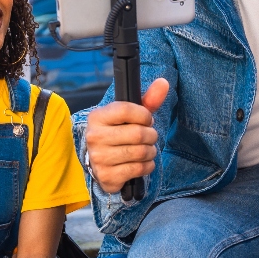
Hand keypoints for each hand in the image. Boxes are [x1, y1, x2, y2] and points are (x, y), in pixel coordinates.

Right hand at [84, 78, 169, 193]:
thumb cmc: (119, 133)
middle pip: (138, 133)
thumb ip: (147, 99)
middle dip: (151, 136)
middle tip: (149, 137)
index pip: (127, 110)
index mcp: (97, 117)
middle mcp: (94, 137)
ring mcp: (99, 158)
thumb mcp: (131, 116)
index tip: (146, 120)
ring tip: (146, 150)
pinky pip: (139, 169)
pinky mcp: (107, 175)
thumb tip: (164, 82)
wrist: (102, 163)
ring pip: (141, 152)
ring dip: (151, 151)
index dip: (144, 115)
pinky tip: (142, 162)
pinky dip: (147, 165)